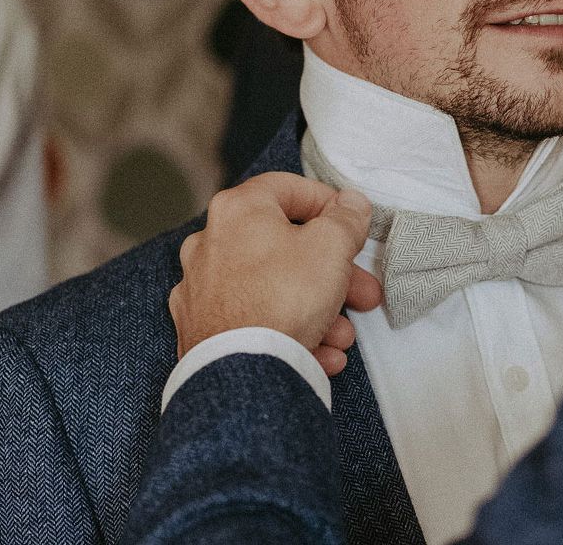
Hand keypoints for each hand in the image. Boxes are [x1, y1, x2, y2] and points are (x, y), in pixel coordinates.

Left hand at [169, 172, 382, 374]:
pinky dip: (288, 332)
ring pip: (273, 289)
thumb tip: (351, 203)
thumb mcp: (331, 246)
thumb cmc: (283, 299)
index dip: (327, 202)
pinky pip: (254, 321)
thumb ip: (346, 218)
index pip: (288, 188)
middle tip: (362, 290)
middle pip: (285, 246)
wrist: (243, 374)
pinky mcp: (200, 331)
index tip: (350, 224)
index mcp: (237, 210)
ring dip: (316, 308)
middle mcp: (210, 244)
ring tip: (342, 335)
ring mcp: (202, 290)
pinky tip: (319, 353)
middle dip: (333, 272)